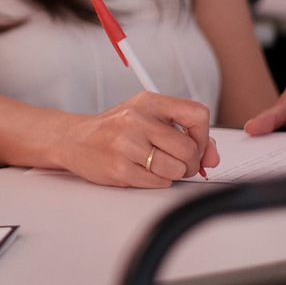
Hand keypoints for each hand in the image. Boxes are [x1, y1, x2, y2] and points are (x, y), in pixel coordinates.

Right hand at [61, 92, 217, 187]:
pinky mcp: (120, 168)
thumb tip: (212, 156)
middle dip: (190, 163)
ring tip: (156, 167)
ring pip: (176, 169)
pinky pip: (159, 183)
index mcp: (148, 102)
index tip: (197, 145)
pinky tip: (141, 171)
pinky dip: (156, 181)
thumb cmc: (115, 129)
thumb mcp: (147, 118)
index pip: (197, 114)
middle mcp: (137, 119)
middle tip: (178, 163)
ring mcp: (127, 144)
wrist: (74, 139)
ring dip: (173, 174)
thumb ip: (183, 132)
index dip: (204, 136)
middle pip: (189, 148)